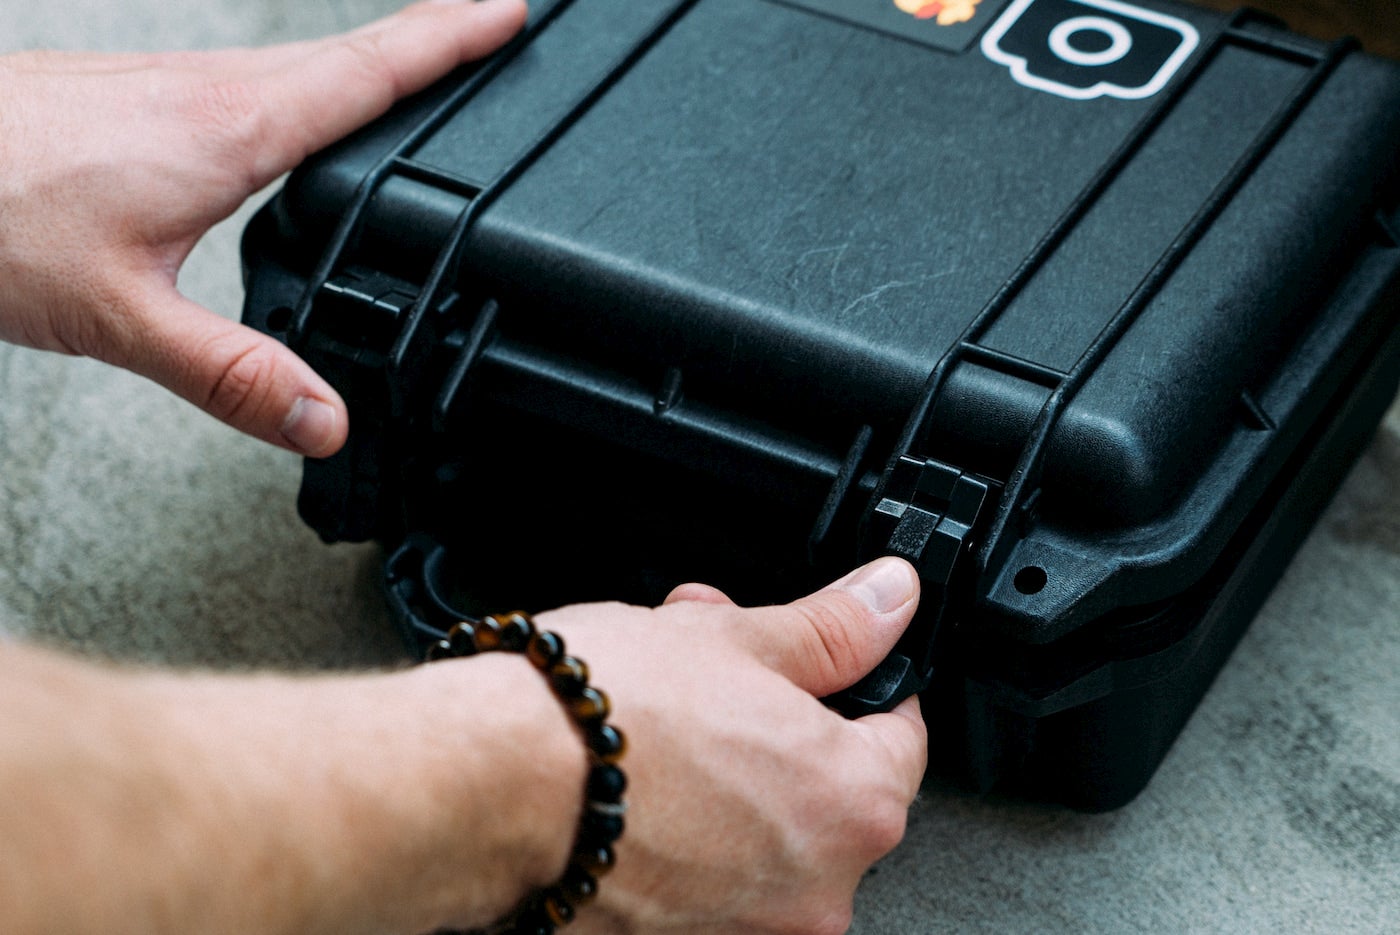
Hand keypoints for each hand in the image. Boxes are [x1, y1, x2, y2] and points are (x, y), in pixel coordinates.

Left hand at [0, 0, 526, 455]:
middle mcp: (209, 92)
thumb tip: (327, 417)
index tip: (511, 15)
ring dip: (372, 57)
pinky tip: (298, 114)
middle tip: (492, 26)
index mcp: (230, 131)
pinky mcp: (136, 95)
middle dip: (433, 37)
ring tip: (421, 65)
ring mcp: (169, 85)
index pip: (372, 74)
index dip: (451, 41)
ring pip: (299, 62)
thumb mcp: (120, 317)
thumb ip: (233, 375)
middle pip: (350, 53)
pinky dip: (307, 82)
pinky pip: (252, 78)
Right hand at [538, 557, 927, 934]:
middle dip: (776, 721)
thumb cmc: (602, 716)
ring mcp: (747, 933)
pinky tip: (639, 785)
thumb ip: (833, 630)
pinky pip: (709, 881)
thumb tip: (889, 601)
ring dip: (730, 776)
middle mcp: (816, 889)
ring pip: (763, 835)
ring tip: (663, 720)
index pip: (901, 737)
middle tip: (719, 675)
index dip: (859, 685)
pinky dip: (688, 834)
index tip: (824, 668)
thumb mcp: (736, 639)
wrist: (486, 784)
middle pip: (826, 789)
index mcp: (853, 804)